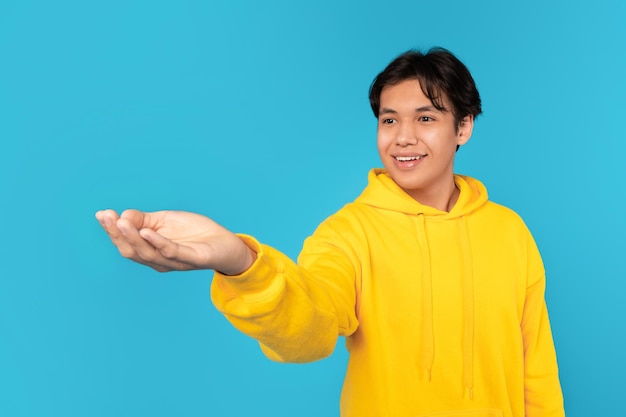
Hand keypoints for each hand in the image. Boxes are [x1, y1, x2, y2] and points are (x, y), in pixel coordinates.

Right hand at [95, 209, 255, 274]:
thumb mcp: (165, 220)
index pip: (126, 243)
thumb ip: (143, 220)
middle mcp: (159, 261)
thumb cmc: (194, 232)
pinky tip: (147, 231)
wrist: (225, 243)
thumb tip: (122, 215)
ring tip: (121, 222)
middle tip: (107, 216)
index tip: (101, 214)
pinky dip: (157, 242)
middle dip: (116, 233)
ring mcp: (175, 262)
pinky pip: (171, 252)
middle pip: (131, 250)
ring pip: (147, 253)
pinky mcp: (192, 259)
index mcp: (150, 251)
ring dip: (132, 237)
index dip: (112, 230)